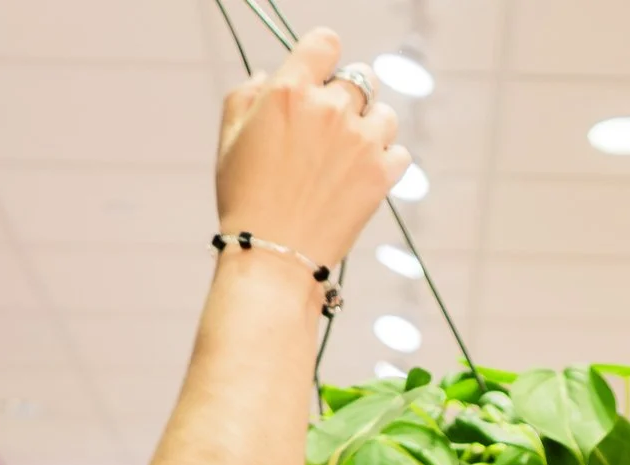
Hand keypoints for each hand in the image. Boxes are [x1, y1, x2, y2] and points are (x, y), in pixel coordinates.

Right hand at [216, 28, 407, 269]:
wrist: (274, 256)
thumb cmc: (245, 200)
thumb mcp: (229, 140)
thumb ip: (246, 96)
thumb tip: (267, 77)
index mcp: (290, 91)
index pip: (325, 42)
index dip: (323, 56)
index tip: (320, 76)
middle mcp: (330, 108)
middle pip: (361, 77)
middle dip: (347, 97)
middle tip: (329, 129)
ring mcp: (361, 140)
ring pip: (384, 114)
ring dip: (371, 129)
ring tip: (346, 157)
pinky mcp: (382, 174)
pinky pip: (400, 152)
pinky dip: (386, 162)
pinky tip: (360, 178)